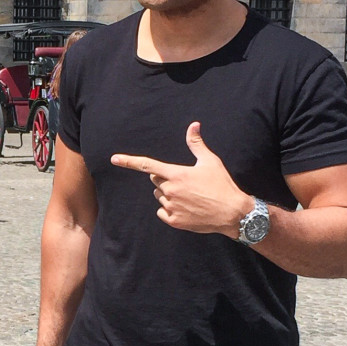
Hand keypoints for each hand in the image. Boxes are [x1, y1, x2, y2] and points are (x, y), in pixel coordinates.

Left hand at [111, 122, 251, 235]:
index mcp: (176, 174)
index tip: (114, 159)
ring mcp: (171, 206)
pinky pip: (161, 212)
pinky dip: (169, 209)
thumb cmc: (222, 184)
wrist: (232, 213)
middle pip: (155, 181)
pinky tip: (186, 208)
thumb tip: (193, 125)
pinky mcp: (174, 221)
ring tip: (189, 196)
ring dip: (168, 194)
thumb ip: (196, 144)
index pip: (147, 166)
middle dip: (165, 179)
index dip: (129, 161)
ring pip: (159, 196)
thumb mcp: (210, 161)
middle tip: (185, 182)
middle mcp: (170, 190)